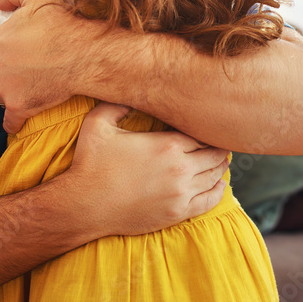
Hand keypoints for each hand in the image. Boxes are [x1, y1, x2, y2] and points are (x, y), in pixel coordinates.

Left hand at [0, 0, 94, 133]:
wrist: (84, 53)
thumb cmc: (63, 23)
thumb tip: (0, 5)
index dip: (15, 46)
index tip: (32, 48)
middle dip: (13, 69)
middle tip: (38, 66)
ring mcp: (3, 88)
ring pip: (4, 91)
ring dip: (17, 89)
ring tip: (40, 83)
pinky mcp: (18, 107)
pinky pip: (11, 120)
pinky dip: (15, 120)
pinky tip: (22, 119)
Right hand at [66, 103, 229, 236]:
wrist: (84, 206)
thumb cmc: (90, 163)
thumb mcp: (98, 123)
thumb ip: (116, 103)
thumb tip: (129, 88)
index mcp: (167, 144)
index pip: (202, 134)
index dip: (205, 131)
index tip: (206, 128)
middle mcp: (179, 168)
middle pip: (214, 155)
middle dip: (217, 148)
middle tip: (217, 144)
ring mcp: (180, 193)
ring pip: (214, 176)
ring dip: (219, 168)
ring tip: (219, 161)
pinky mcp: (176, 213)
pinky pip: (210, 201)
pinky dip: (217, 192)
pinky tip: (218, 185)